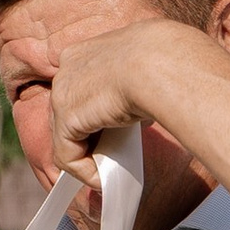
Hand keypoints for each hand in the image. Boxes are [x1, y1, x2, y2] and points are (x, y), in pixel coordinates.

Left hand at [41, 18, 159, 184]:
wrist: (162, 62)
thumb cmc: (167, 62)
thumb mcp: (144, 70)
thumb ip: (129, 87)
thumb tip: (135, 112)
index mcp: (86, 50)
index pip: (80, 88)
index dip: (93, 115)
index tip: (114, 132)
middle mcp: (68, 66)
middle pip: (68, 113)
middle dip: (87, 138)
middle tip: (112, 156)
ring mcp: (62, 91)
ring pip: (67, 136)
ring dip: (87, 157)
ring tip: (111, 170)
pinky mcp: (65, 117)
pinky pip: (68, 155)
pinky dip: (84, 172)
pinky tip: (104, 179)